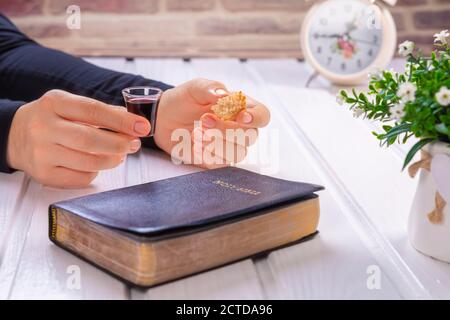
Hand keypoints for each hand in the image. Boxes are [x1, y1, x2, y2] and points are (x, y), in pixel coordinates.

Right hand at [7, 89, 150, 187]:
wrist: (15, 136)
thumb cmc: (53, 119)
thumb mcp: (70, 105)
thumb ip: (100, 111)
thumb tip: (132, 120)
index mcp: (54, 103)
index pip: (93, 111)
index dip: (121, 121)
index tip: (143, 127)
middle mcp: (44, 127)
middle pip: (90, 140)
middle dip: (119, 144)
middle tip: (134, 144)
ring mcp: (41, 153)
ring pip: (88, 162)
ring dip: (112, 160)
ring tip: (120, 154)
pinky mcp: (44, 175)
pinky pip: (81, 178)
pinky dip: (96, 172)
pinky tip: (97, 164)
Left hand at [154, 78, 269, 167]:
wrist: (165, 118)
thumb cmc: (185, 100)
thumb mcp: (195, 88)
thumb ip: (210, 88)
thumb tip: (223, 94)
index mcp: (241, 108)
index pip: (263, 115)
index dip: (256, 118)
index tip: (242, 116)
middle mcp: (240, 128)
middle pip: (251, 136)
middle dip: (227, 129)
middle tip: (204, 119)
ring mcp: (230, 146)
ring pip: (238, 153)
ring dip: (217, 143)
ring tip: (196, 132)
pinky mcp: (217, 160)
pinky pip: (220, 163)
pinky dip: (207, 154)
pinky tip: (195, 145)